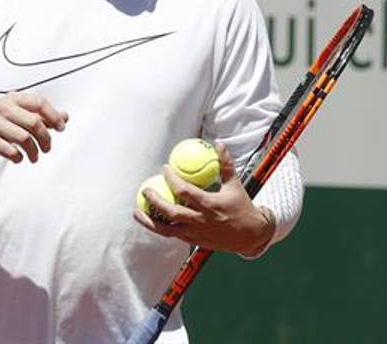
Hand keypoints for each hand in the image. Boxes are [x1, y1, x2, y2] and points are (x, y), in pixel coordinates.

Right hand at [0, 92, 68, 165]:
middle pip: (34, 123)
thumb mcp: (18, 113)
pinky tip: (20, 158)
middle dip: (45, 138)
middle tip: (47, 147)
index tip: (61, 128)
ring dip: (34, 151)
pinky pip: (10, 151)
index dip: (54, 116)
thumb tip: (65, 117)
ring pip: (24, 138)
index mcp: (13, 99)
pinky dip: (19, 157)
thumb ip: (41, 115)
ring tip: (35, 156)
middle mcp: (3, 109)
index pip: (40, 103)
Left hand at [132, 142, 274, 255]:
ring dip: (149, 221)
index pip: (184, 191)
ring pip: (166, 230)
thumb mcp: (235, 184)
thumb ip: (225, 164)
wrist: (250, 236)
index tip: (164, 168)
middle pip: (171, 212)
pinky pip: (173, 234)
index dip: (171, 179)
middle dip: (155, 200)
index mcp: (210, 205)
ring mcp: (195, 234)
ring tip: (137, 212)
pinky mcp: (193, 242)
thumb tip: (218, 143)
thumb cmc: (242, 207)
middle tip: (145, 189)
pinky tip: (153, 219)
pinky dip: (161, 227)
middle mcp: (200, 221)